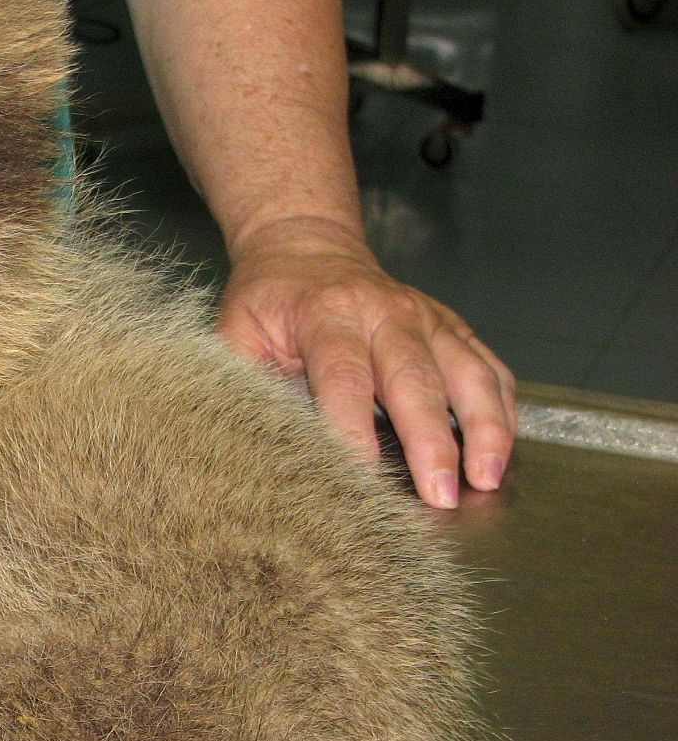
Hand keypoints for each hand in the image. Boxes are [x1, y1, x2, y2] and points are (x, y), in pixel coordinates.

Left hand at [219, 216, 516, 508]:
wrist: (306, 246)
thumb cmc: (269, 299)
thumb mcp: (236, 329)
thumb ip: (240, 378)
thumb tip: (237, 438)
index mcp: (326, 315)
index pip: (343, 376)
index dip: (352, 428)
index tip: (362, 477)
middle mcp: (385, 313)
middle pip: (414, 378)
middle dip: (431, 440)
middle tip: (439, 494)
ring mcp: (426, 318)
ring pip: (467, 372)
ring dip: (483, 428)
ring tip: (487, 479)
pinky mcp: (452, 327)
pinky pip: (490, 367)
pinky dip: (502, 409)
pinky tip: (503, 451)